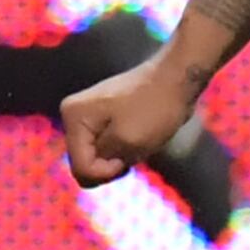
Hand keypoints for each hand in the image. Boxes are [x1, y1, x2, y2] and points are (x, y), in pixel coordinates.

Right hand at [61, 50, 205, 188]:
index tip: (128, 154)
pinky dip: (124, 150)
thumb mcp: (126, 140)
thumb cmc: (154, 107)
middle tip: (134, 148)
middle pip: (85, 164)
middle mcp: (74, 116)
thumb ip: (101, 161)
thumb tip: (90, 170)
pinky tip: (140, 137)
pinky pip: (108, 149)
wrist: (176, 79)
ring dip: (120, 157)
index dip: (106, 170)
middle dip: (111, 164)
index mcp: (73, 117)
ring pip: (97, 159)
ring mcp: (88, 117)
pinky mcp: (104, 120)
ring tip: (139, 140)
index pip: (81, 167)